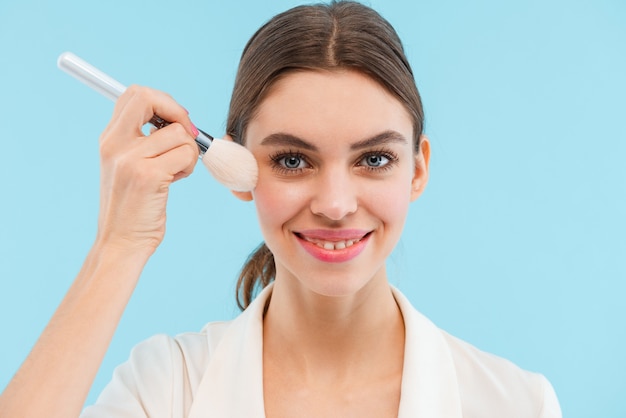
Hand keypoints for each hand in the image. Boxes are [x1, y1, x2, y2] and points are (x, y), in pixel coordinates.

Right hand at [95, 85, 198, 253]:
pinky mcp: (149, 176)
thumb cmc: (133, 207)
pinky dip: (189, 165)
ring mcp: (131, 160)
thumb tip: (178, 119)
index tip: (175, 121)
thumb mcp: (129, 167)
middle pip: (149, 98)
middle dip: (177, 112)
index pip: (134, 94)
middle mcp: (115, 144)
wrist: (122, 243)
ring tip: (176, 171)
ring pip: (179, 132)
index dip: (162, 101)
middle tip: (186, 135)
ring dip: (188, 151)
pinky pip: (186, 153)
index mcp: (109, 139)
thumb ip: (144, 140)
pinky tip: (176, 180)